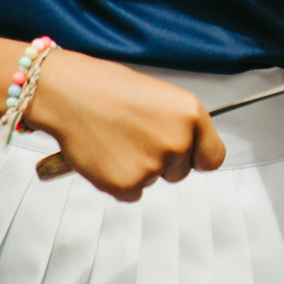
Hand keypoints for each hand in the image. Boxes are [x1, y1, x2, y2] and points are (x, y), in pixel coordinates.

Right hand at [24, 50, 224, 201]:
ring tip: (116, 140)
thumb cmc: (110, 89)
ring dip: (137, 169)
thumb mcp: (162, 98)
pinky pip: (131, 194)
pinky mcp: (127, 184)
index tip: (188, 158)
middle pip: (181, 172)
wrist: (70, 93)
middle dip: (162, 162)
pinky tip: (105, 156)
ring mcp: (154, 165)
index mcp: (192, 114)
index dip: (198, 159)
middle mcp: (179, 141)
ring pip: (153, 181)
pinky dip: (117, 181)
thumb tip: (188, 148)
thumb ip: (180, 125)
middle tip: (134, 139)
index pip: (213, 157)